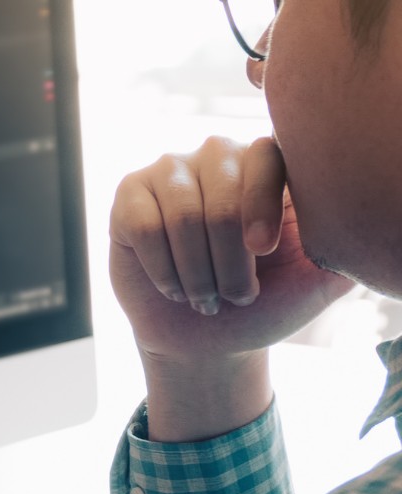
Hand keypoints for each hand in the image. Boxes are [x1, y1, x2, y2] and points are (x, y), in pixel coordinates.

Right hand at [107, 136, 349, 362]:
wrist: (204, 337)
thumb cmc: (263, 304)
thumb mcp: (314, 283)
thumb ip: (341, 251)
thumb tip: (364, 227)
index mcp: (270, 166)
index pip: (269, 157)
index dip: (262, 204)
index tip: (264, 250)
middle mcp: (220, 155)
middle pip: (223, 200)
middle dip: (231, 264)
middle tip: (238, 297)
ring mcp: (171, 170)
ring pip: (184, 218)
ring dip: (198, 274)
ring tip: (206, 298)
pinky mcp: (129, 194)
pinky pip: (145, 227)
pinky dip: (165, 271)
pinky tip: (174, 288)